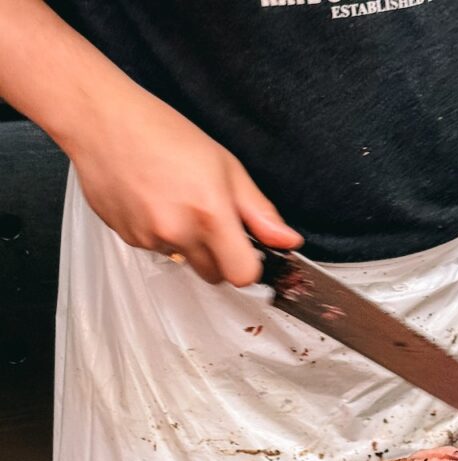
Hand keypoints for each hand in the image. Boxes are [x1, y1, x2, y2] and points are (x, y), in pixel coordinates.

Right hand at [69, 86, 302, 284]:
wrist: (101, 120)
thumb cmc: (163, 133)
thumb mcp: (226, 166)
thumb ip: (260, 212)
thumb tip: (288, 241)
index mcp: (211, 214)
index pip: (243, 275)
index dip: (248, 266)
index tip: (246, 250)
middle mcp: (180, 232)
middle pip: (214, 276)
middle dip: (219, 257)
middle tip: (210, 220)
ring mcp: (151, 239)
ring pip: (184, 262)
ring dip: (188, 244)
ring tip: (176, 201)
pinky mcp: (128, 239)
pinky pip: (157, 250)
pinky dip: (160, 234)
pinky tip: (153, 202)